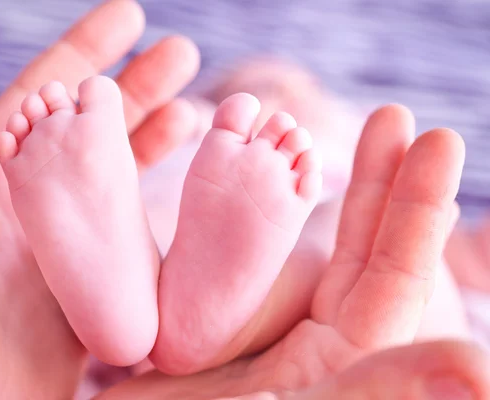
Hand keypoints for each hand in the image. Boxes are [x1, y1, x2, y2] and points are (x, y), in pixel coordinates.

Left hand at [0, 0, 198, 397]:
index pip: (44, 96)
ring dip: (159, 139)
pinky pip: (138, 237)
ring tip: (202, 106)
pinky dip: (169, 208)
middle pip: (95, 127)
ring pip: (123, 178)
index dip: (84, 51)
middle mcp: (32, 207)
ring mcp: (67, 248)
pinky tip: (200, 190)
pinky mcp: (93, 288)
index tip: (127, 15)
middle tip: (181, 50)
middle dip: (136, 85)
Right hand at [97, 104, 480, 398]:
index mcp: (341, 365)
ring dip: (335, 190)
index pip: (393, 279)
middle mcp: (317, 346)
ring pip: (318, 251)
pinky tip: (270, 175)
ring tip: (342, 135)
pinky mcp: (227, 322)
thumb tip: (480, 367)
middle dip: (383, 183)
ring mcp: (275, 332)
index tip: (435, 139)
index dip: (416, 210)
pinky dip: (267, 211)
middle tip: (397, 117)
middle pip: (363, 254)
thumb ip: (380, 393)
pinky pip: (258, 257)